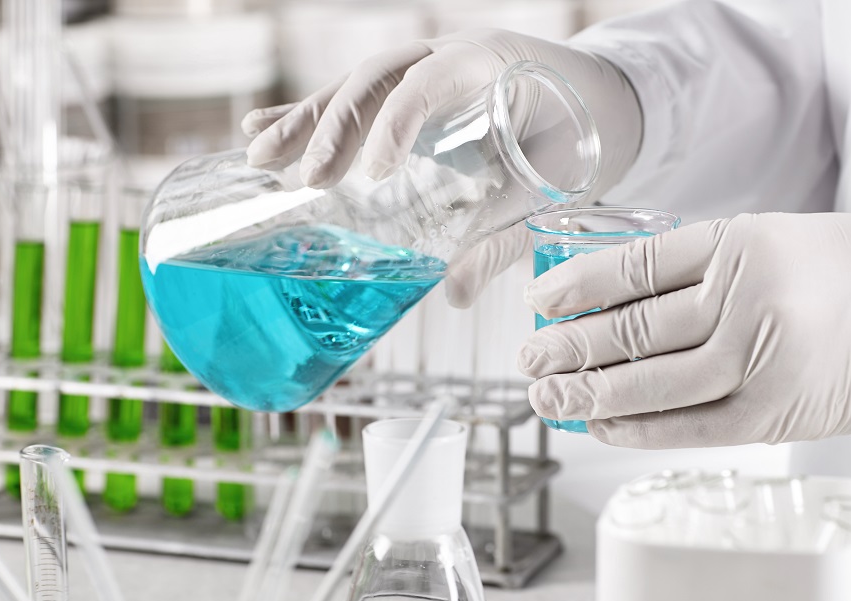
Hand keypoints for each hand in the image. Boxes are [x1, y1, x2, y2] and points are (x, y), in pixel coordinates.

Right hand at [242, 29, 641, 307]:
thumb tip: (456, 295)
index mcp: (486, 64)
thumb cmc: (573, 140)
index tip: (373, 175)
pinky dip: (304, 115)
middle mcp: (443, 56)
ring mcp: (418, 69)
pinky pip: (348, 100)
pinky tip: (259, 133)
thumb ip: (501, 238)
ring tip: (259, 157)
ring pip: (350, 87)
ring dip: (304, 121)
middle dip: (332, 126)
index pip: (427, 83)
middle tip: (306, 178)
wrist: (592, 102)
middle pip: (373, 79)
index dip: (395, 126)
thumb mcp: (545, 190)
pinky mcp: (401, 91)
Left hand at [518, 213, 850, 447]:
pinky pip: (685, 427)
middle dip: (568, 348)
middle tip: (527, 360)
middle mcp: (744, 299)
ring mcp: (758, 360)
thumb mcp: (766, 238)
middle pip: (632, 329)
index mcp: (740, 243)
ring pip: (650, 382)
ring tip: (547, 397)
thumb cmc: (837, 273)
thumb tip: (604, 301)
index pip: (634, 266)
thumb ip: (693, 266)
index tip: (539, 302)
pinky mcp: (770, 414)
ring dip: (589, 394)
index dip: (576, 287)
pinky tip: (598, 426)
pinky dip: (635, 429)